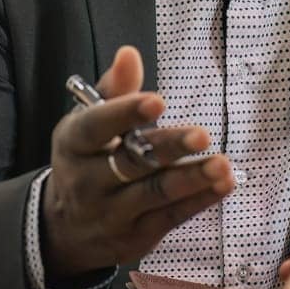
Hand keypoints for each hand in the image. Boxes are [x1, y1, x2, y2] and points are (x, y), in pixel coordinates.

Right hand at [41, 46, 235, 279]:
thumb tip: (129, 53)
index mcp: (73, 144)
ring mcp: (112, 212)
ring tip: (222, 165)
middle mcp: (87, 181)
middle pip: (130, 162)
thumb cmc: (86, 160)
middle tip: (202, 134)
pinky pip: (172, 217)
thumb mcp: (88, 124)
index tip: (158, 101)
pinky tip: (223, 184)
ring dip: (192, 179)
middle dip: (169, 148)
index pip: (96, 127)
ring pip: (155, 193)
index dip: (125, 113)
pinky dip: (200, 200)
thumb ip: (114, 90)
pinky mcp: (137, 235)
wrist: (66, 230)